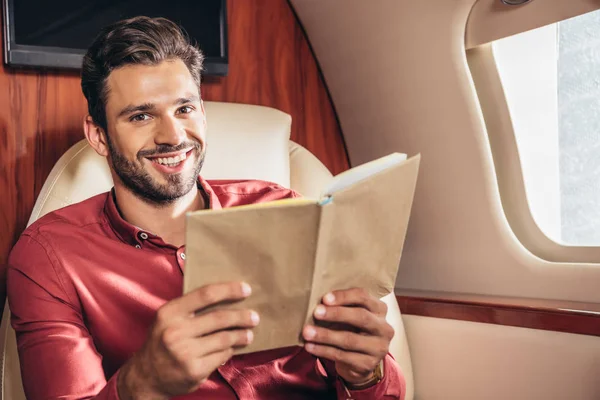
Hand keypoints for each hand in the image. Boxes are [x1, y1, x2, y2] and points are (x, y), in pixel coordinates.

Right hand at [117, 282, 258, 399]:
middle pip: (219, 318)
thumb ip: (190, 308)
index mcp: (169, 313)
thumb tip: (227, 296)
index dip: (229, 290)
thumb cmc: (162, 342)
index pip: (205, 294)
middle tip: (254, 317)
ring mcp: (185, 353)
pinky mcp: (194, 370)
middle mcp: (175, 331)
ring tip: (248, 334)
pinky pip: (221, 356)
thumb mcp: (168, 319)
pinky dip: (229, 352)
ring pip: (224, 339)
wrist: (146, 376)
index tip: (246, 289)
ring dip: (241, 336)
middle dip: (241, 316)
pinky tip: (232, 349)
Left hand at [302, 288, 393, 385]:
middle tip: (316, 312)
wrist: (361, 362)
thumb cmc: (353, 330)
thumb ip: (343, 307)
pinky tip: (310, 346)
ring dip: (325, 335)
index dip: (344, 297)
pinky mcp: (368, 364)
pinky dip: (323, 350)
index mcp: (380, 310)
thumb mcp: (353, 316)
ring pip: (349, 339)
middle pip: (361, 317)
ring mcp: (378, 348)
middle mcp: (384, 328)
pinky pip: (342, 356)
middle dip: (336, 314)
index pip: (364, 297)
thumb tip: (319, 302)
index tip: (325, 298)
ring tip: (307, 332)